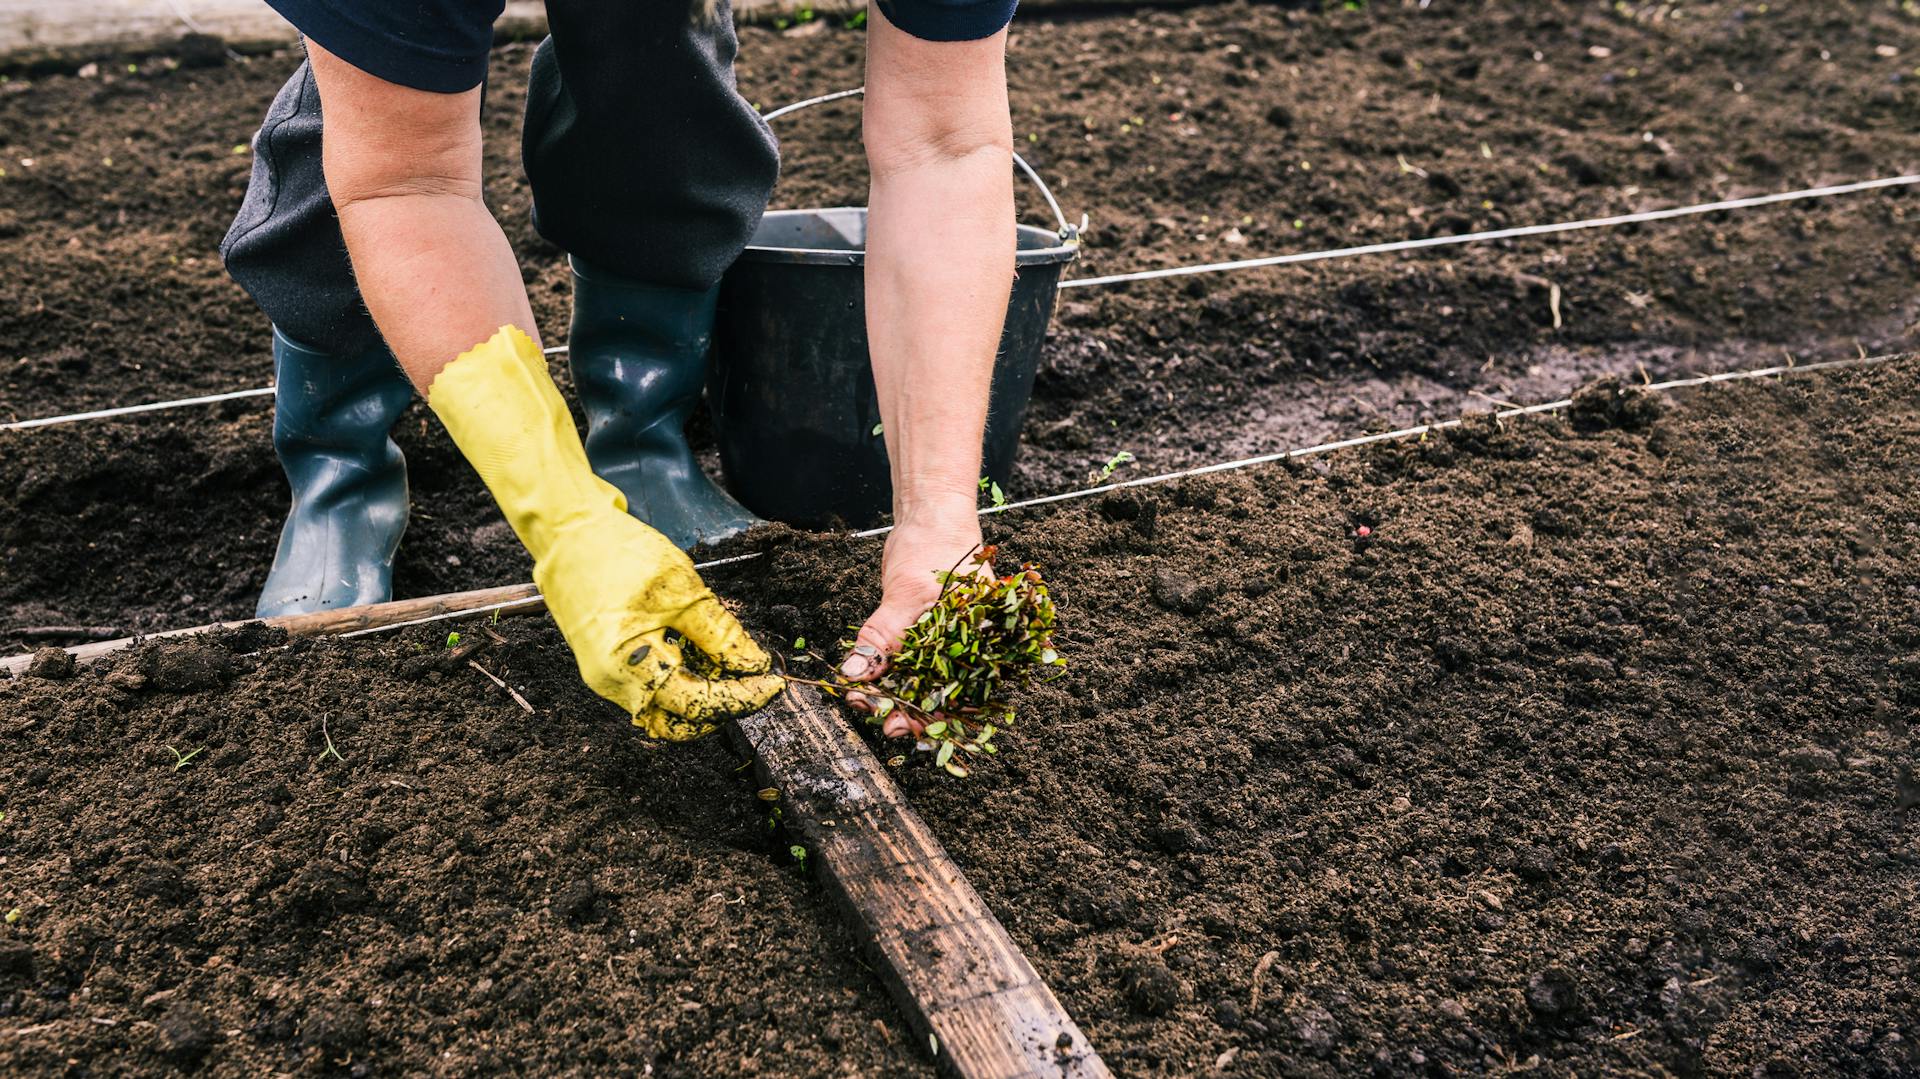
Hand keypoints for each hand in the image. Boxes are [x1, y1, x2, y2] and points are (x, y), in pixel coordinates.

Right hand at [538, 513, 782, 739]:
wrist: (568, 531)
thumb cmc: (617, 553)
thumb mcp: (682, 591)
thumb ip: (720, 634)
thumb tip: (753, 665)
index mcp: (627, 667)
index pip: (698, 703)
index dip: (741, 697)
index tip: (772, 683)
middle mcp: (611, 682)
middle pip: (679, 721)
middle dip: (721, 706)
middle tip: (753, 682)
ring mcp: (606, 675)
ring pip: (664, 708)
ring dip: (701, 696)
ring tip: (729, 666)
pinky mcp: (607, 663)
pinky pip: (651, 687)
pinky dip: (681, 679)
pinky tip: (701, 654)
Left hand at [839, 506, 987, 737]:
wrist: (931, 513)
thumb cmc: (936, 544)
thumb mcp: (907, 593)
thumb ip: (882, 637)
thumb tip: (855, 673)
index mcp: (984, 645)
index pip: (959, 699)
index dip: (927, 719)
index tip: (893, 726)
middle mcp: (970, 649)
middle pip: (939, 696)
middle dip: (903, 709)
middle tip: (868, 712)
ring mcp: (949, 642)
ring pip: (920, 682)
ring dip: (891, 694)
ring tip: (860, 699)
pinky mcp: (927, 634)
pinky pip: (908, 663)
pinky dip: (887, 672)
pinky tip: (865, 680)